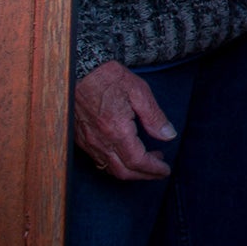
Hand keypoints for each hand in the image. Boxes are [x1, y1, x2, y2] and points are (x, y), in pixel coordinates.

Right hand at [73, 61, 175, 180]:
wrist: (78, 70)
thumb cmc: (108, 78)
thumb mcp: (139, 92)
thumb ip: (154, 117)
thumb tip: (168, 135)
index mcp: (117, 130)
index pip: (138, 161)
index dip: (154, 169)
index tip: (165, 170)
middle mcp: (100, 141)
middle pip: (123, 172)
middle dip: (144, 175)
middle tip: (159, 169)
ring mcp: (88, 142)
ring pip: (110, 169)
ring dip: (130, 170)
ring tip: (147, 159)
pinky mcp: (80, 139)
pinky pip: (98, 161)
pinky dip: (115, 164)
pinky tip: (126, 153)